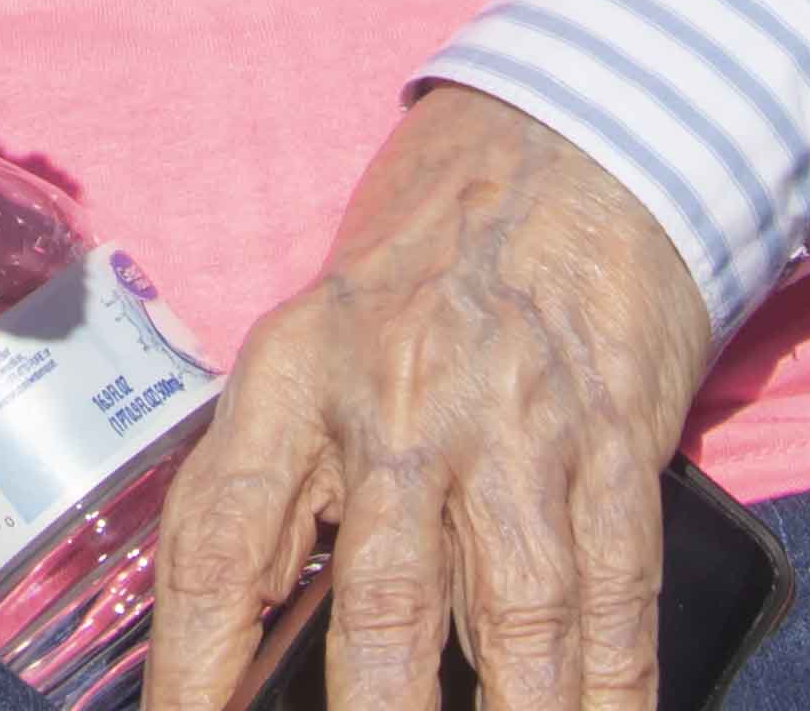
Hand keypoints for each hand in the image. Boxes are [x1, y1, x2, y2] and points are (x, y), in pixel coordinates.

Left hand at [146, 90, 716, 710]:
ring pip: (517, 621)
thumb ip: (275, 488)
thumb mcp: (312, 351)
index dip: (193, 671)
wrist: (568, 152)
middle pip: (380, 609)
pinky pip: (616, 597)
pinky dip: (611, 692)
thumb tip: (246, 660)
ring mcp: (520, 430)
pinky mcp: (616, 445)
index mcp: (293, 380)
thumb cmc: (415, 282)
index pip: (220, 548)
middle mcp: (401, 407)